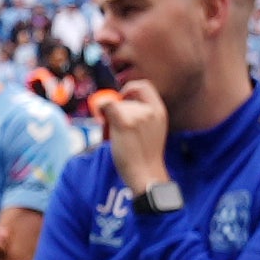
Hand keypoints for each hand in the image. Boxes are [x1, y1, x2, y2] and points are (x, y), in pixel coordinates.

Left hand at [95, 81, 171, 195]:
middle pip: (126, 99)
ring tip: (116, 134)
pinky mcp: (124, 123)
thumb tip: (120, 104)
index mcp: (160, 111)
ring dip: (112, 118)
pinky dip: (100, 107)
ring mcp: (138, 116)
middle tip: (114, 125)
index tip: (122, 97)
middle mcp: (150, 111)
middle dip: (118, 110)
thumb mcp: (153, 130)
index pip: (144, 86)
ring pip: (116, 107)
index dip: (130, 88)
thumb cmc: (145, 156)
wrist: (146, 174)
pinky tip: (100, 114)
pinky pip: (107, 106)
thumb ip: (142, 115)